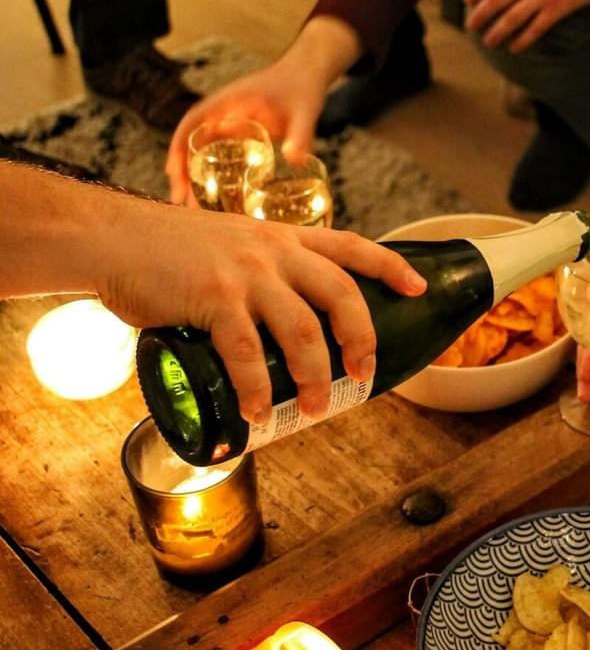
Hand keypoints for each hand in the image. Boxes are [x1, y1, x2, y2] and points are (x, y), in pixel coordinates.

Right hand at [97, 201, 426, 423]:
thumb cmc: (167, 248)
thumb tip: (275, 322)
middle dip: (361, 338)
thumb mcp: (231, 243)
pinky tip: (259, 413)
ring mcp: (245, 274)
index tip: (419, 288)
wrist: (112, 236)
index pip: (352, 245)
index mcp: (282, 238)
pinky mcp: (212, 298)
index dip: (390, 266)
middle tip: (363, 375)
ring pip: (303, 329)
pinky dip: (257, 388)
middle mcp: (273, 251)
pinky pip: (247, 352)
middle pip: (341, 293)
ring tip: (316, 409)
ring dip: (315, 376)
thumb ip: (259, 272)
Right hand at [167, 60, 323, 204]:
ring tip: (191, 206)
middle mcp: (224, 112)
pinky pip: (220, 153)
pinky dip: (212, 172)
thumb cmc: (303, 88)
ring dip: (194, 174)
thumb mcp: (305, 112)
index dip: (180, 145)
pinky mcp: (240, 133)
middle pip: (192, 141)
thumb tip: (295, 160)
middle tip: (181, 200)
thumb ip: (301, 135)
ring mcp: (230, 123)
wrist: (307, 75)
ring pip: (203, 150)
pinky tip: (214, 196)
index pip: (194, 121)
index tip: (173, 171)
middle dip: (182, 169)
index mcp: (230, 102)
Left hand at [464, 0, 589, 52]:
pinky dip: (523, 40)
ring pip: (510, 19)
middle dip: (479, 16)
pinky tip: (515, 48)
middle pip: (494, 1)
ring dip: (496, 33)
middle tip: (471, 27)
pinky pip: (535, 29)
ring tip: (488, 43)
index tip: (467, 1)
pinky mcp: (556, 10)